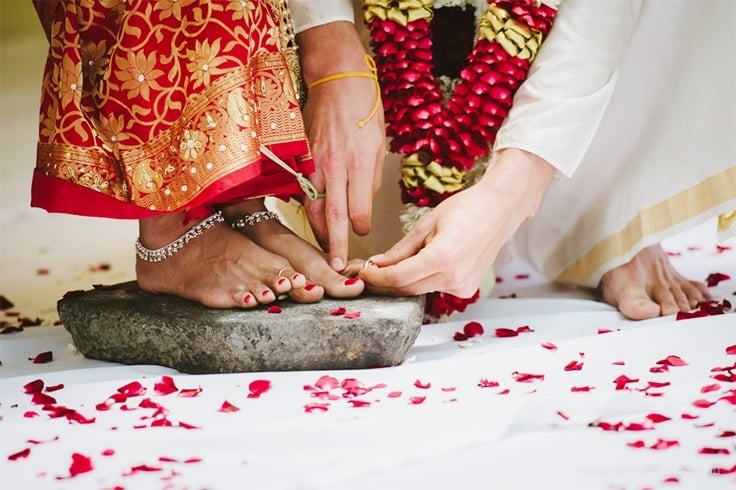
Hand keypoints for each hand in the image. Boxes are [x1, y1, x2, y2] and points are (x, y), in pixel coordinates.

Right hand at [297, 22, 386, 271]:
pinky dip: (303, 205)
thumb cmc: (365, 109)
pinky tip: (307, 215)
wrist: (338, 79)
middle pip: (331, 217)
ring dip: (316, 231)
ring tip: (323, 247)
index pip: (358, 211)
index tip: (362, 235)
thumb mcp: (379, 144)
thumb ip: (370, 178)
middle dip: (334, 245)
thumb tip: (364, 204)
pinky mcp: (298, 158)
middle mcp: (334, 168)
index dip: (360, 229)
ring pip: (310, 207)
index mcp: (360, 165)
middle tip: (335, 267)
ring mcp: (312, 163)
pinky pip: (299, 189)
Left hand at [360, 149, 555, 295]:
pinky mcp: (467, 288)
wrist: (500, 209)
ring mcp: (463, 286)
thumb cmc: (467, 208)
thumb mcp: (427, 223)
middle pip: (406, 289)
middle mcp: (454, 277)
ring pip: (419, 291)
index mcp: (443, 258)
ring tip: (385, 269)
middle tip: (366, 273)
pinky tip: (413, 268)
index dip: (376, 278)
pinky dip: (419, 281)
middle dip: (384, 283)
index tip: (362, 273)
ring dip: (400, 283)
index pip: (398, 278)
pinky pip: (434, 288)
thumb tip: (377, 264)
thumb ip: (401, 249)